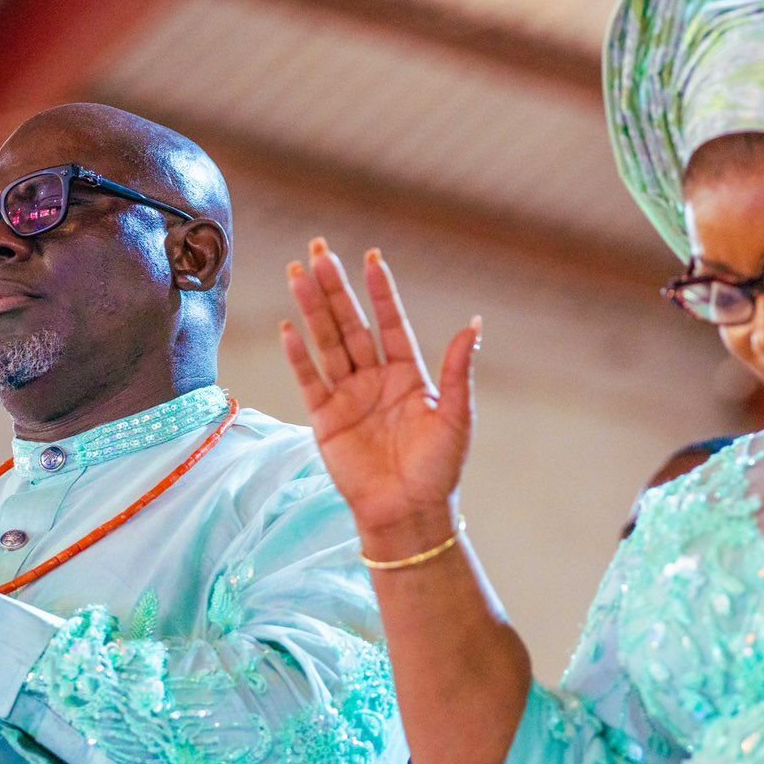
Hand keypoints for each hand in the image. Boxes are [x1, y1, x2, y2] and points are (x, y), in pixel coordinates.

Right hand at [282, 240, 477, 557]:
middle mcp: (375, 379)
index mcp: (408, 375)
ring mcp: (348, 396)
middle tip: (318, 249)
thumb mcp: (456, 418)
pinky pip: (309, 380)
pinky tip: (289, 327)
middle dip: (335, 287)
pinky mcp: (325, 419)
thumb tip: (474, 324)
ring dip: (312, 309)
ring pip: (327, 343)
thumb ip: (458, 371)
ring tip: (298, 273)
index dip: (381, 291)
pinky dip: (298, 355)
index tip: (372, 257)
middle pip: (351, 324)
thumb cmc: (438, 470)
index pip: (391, 322)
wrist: (408, 514)